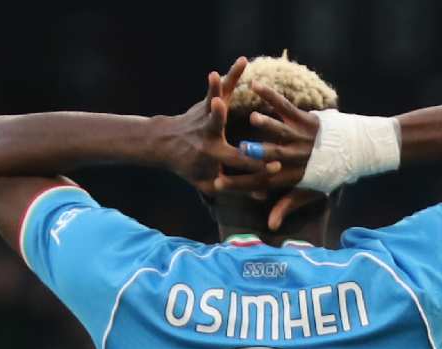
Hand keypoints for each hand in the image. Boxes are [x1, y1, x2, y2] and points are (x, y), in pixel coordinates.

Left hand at [159, 57, 276, 193]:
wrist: (164, 144)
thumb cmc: (190, 167)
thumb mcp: (207, 183)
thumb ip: (235, 188)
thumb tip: (262, 194)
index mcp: (212, 158)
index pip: (238, 164)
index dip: (258, 167)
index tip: (278, 167)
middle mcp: (207, 138)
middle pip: (217, 130)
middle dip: (222, 118)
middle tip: (243, 118)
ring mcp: (205, 119)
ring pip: (213, 105)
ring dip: (217, 90)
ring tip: (221, 77)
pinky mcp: (206, 105)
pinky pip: (219, 88)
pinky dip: (230, 75)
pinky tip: (243, 61)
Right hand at [212, 81, 325, 230]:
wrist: (355, 152)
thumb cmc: (328, 174)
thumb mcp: (309, 193)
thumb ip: (286, 206)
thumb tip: (270, 226)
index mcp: (292, 175)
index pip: (261, 182)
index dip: (239, 184)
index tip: (217, 184)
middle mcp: (295, 156)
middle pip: (269, 156)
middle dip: (252, 154)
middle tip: (234, 151)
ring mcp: (300, 136)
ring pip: (280, 130)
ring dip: (267, 125)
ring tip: (253, 119)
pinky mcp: (305, 119)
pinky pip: (284, 106)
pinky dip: (270, 96)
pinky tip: (254, 86)